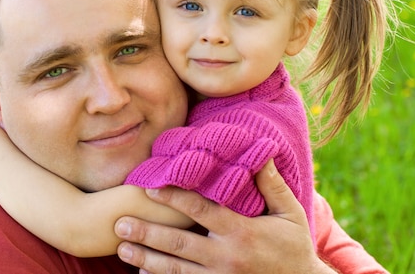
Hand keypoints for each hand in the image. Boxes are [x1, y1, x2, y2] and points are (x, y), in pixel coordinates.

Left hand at [114, 159, 334, 273]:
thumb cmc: (294, 248)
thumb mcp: (291, 214)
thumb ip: (272, 185)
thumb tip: (260, 153)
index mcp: (241, 233)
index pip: (200, 211)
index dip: (173, 198)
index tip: (149, 187)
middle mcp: (226, 258)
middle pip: (179, 245)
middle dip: (147, 234)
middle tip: (119, 224)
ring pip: (176, 271)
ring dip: (146, 259)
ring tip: (121, 250)